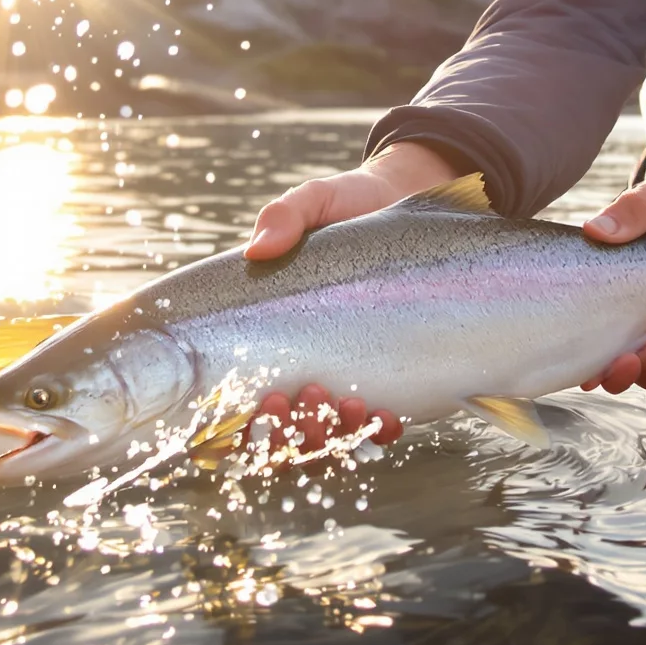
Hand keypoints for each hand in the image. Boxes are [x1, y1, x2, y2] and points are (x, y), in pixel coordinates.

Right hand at [240, 145, 457, 448]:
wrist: (410, 203)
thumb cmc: (349, 206)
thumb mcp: (315, 203)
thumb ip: (285, 217)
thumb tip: (258, 250)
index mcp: (266, 334)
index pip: (235, 402)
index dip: (242, 424)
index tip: (269, 398)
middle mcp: (299, 365)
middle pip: (277, 437)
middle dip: (290, 434)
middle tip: (308, 396)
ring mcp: (343, 377)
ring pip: (323, 442)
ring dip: (332, 437)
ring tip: (350, 403)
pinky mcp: (388, 381)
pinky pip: (376, 430)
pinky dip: (377, 433)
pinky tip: (385, 416)